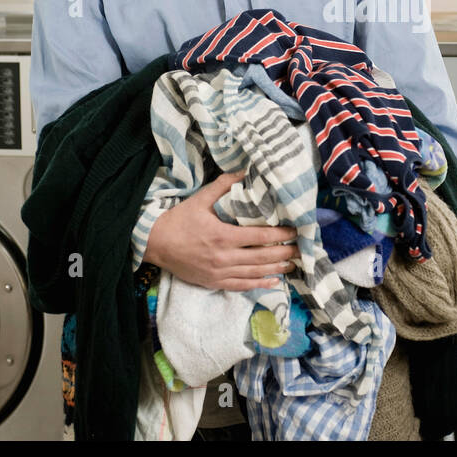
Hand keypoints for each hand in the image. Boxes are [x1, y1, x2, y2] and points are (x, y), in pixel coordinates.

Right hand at [143, 171, 297, 290]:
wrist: (155, 243)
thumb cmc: (179, 220)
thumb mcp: (200, 198)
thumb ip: (224, 185)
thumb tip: (244, 171)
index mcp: (223, 235)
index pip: (260, 237)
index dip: (280, 235)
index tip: (295, 231)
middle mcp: (223, 257)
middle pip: (261, 257)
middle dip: (284, 253)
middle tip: (300, 250)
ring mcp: (219, 272)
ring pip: (254, 273)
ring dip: (276, 270)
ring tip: (292, 266)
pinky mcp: (213, 282)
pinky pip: (240, 286)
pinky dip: (258, 284)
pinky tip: (272, 282)